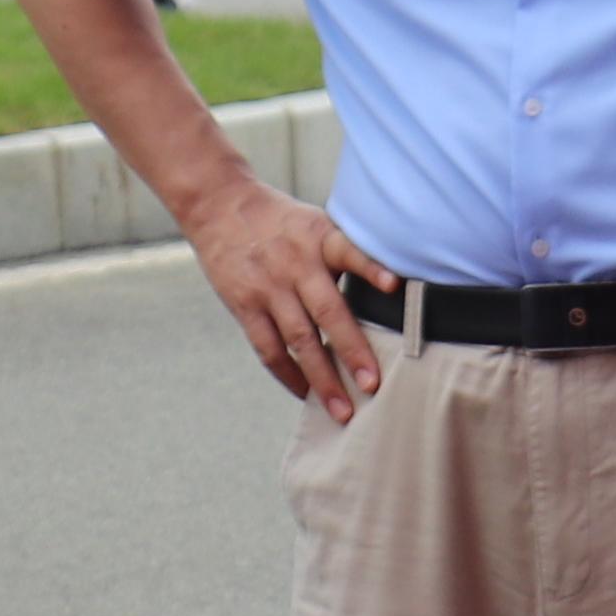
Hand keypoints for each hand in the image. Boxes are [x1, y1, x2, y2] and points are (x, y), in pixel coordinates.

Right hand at [188, 175, 400, 420]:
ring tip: (342, 410)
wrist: (219, 205)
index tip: (395, 286)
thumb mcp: (315, 222)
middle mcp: (295, 264)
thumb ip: (343, 253)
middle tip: (372, 385)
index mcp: (319, 238)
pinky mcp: (244, 305)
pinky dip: (288, 374)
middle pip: (327, 311)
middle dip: (352, 350)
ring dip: (321, 378)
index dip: (372, 268)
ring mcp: (268, 288)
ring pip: (298, 341)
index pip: (349, 251)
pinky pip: (268, 349)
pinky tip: (305, 393)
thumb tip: (388, 292)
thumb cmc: (280, 220)